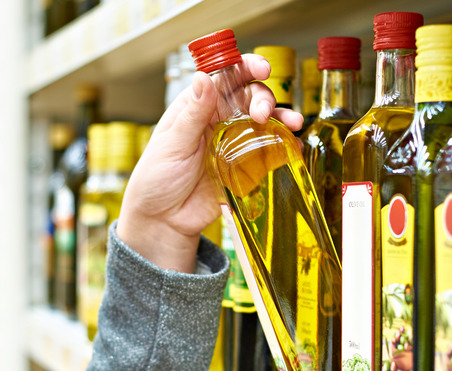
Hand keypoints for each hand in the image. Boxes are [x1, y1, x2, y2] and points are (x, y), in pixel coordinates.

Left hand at [117, 54, 303, 272]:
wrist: (163, 221)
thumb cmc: (157, 178)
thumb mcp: (172, 143)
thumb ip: (193, 113)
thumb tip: (203, 77)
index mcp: (197, 107)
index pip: (225, 78)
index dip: (245, 68)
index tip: (261, 69)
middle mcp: (219, 120)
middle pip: (250, 98)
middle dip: (264, 99)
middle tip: (263, 113)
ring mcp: (235, 143)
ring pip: (265, 123)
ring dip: (282, 119)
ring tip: (293, 123)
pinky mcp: (246, 168)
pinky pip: (270, 153)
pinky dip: (285, 147)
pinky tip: (294, 147)